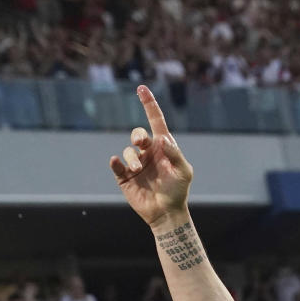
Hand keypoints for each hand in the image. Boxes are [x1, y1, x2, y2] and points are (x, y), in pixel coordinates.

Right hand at [109, 86, 193, 226]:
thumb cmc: (178, 191)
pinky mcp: (124, 176)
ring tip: (137, 169)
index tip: (141, 88)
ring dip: (132, 157)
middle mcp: (148, 153)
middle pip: (138, 133)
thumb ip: (175, 154)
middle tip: (142, 143)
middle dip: (138, 135)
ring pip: (128, 151)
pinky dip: (116, 162)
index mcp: (163, 148)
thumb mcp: (183, 172)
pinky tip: (118, 164)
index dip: (149, 104)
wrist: (166, 213)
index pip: (155, 121)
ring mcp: (136, 164)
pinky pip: (116, 164)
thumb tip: (162, 139)